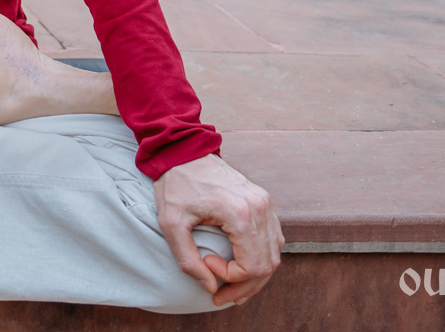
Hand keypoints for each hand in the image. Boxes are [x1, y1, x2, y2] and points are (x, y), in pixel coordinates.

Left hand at [154, 153, 282, 306]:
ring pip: (274, 254)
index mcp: (240, 213)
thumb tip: (210, 287)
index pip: (252, 266)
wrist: (183, 149)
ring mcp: (265, 203)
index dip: (231, 277)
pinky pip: (273, 239)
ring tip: (232, 287)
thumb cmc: (175, 184)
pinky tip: (242, 266)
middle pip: (267, 264)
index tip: (207, 264)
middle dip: (245, 286)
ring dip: (255, 275)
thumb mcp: (170, 223)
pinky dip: (261, 257)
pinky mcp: (264, 200)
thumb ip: (187, 259)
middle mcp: (260, 207)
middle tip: (222, 296)